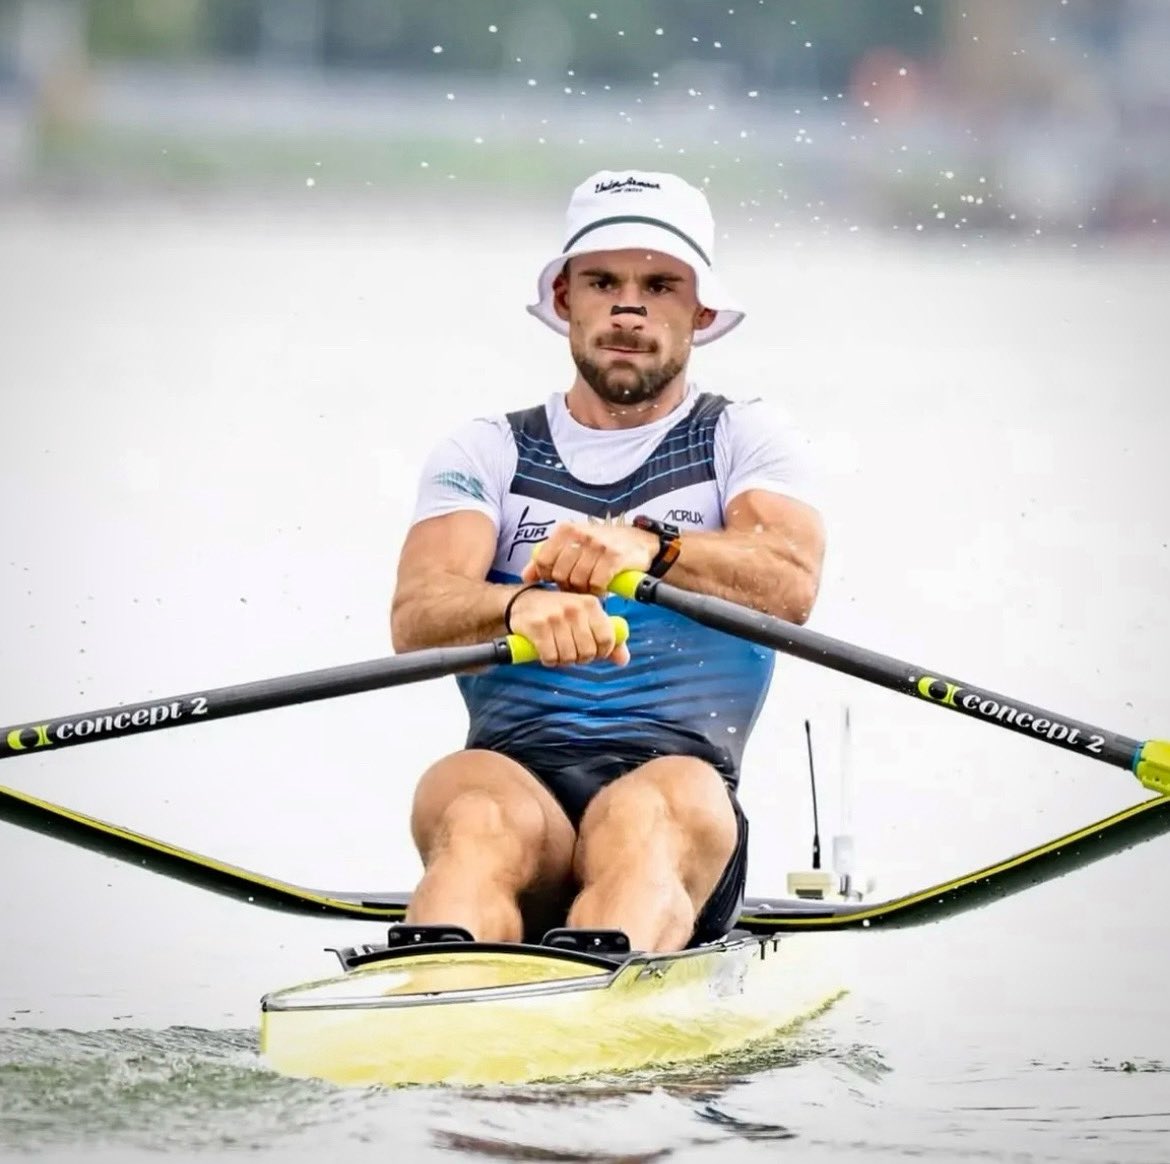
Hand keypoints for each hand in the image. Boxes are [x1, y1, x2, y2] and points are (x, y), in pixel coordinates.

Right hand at [507, 587, 630, 666]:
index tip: (593, 652)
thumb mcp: (585, 618)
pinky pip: (550, 657)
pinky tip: (545, 651)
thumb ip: (606, 638)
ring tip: (557, 649)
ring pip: (569, 657)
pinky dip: (548, 660)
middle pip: (588, 652)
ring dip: (563, 660)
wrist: (522, 602)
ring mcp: (555, 616)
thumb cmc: (559, 612)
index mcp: (591, 604)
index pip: (607, 639)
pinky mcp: (537, 626)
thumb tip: (623, 660)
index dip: (601, 652)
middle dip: (580, 658)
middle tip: (571, 650)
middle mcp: (575, 608)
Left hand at [520, 521, 656, 595]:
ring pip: (577, 580)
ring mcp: (598, 545)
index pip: (543, 560)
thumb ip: (548, 558)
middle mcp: (580, 534)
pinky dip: (598, 590)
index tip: (558, 580)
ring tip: (590, 586)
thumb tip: (526, 576)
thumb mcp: (572, 544)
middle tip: (577, 586)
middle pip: (559, 574)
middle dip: (567, 585)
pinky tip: (602, 587)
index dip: (548, 576)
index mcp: (566, 529)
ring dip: (584, 589)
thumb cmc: (601, 545)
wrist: (639, 541)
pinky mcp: (614, 557)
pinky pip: (597, 583)